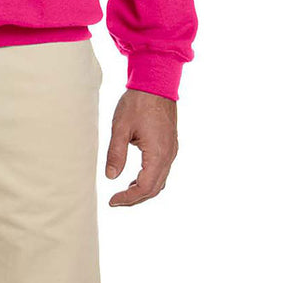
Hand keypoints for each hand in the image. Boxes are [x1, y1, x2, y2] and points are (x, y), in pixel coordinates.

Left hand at [104, 88, 177, 205]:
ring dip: (143, 190)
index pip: (144, 187)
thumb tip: (111, 177)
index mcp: (157, 153)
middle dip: (135, 198)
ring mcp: (172, 150)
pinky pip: (162, 170)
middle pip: (154, 188)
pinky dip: (150, 178)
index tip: (112, 200)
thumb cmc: (137, 102)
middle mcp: (169, 156)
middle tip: (116, 200)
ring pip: (160, 181)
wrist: (156, 82)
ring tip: (124, 191)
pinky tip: (136, 176)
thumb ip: (116, 153)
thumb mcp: (120, 126)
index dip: (128, 197)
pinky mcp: (170, 145)